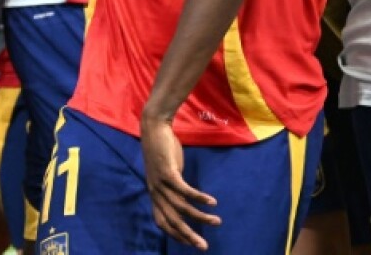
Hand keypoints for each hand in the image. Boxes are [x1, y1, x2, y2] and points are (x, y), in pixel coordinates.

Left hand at [140, 112, 219, 249]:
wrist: (155, 128)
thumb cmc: (163, 150)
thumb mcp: (167, 173)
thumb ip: (173, 187)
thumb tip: (186, 198)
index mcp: (154, 194)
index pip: (162, 222)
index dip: (175, 235)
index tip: (190, 243)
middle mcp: (155, 192)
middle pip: (172, 220)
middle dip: (189, 235)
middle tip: (204, 246)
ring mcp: (160, 183)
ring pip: (181, 207)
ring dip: (200, 217)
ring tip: (216, 221)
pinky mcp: (168, 172)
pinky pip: (185, 190)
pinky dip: (199, 198)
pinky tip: (212, 202)